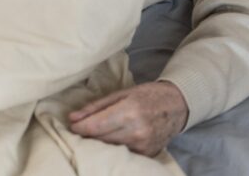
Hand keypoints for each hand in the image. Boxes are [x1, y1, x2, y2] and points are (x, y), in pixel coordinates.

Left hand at [68, 81, 188, 156]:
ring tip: (96, 132)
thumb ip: (95, 107)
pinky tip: (113, 138)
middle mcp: (136, 131)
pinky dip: (114, 146)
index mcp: (128, 111)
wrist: (177, 105)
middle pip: (100, 139)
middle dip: (87, 135)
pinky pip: (123, 152)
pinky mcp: (147, 154)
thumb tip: (73, 118)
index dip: (79, 128)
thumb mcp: (121, 94)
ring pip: (110, 148)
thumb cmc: (147, 95)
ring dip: (99, 142)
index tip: (71, 126)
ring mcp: (143, 145)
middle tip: (81, 128)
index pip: (95, 126)